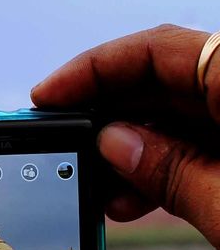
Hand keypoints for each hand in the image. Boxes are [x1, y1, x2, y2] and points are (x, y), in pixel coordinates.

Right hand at [30, 23, 219, 246]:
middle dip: (108, 118)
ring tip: (95, 189)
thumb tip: (113, 144)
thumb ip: (172, 172)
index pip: (157, 50)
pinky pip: (204, 145)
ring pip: (181, 118)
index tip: (46, 98)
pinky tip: (133, 200)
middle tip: (59, 148)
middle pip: (164, 83)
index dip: (92, 70)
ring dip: (133, 152)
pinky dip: (167, 168)